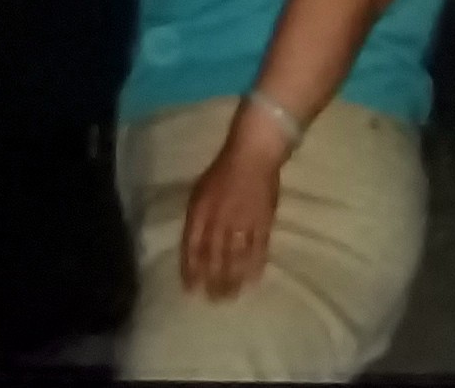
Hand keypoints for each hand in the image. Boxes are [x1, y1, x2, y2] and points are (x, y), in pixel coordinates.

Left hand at [179, 114, 287, 299]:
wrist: (254, 153)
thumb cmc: (224, 170)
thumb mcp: (200, 192)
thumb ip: (197, 219)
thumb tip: (194, 245)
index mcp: (200, 211)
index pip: (192, 247)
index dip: (191, 270)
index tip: (191, 290)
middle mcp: (219, 219)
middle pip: (214, 257)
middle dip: (212, 281)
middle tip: (213, 301)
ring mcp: (242, 221)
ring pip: (235, 257)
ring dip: (232, 279)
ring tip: (231, 297)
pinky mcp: (263, 221)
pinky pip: (258, 248)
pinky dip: (255, 265)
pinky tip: (252, 280)